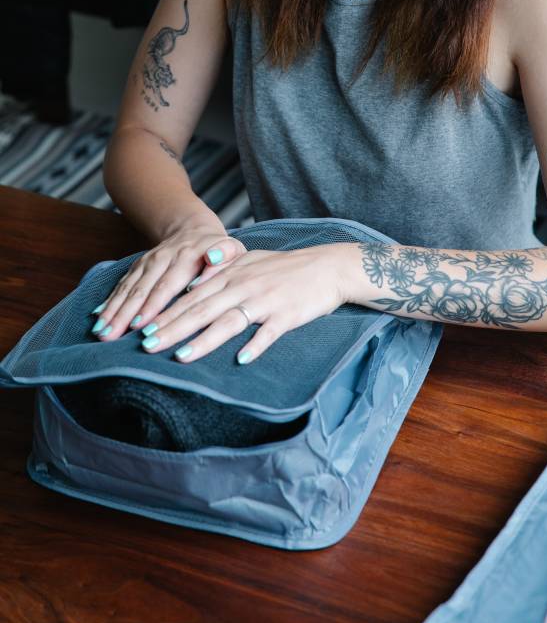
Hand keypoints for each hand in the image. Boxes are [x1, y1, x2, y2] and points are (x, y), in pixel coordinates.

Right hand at [91, 220, 246, 340]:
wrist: (193, 229)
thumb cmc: (219, 248)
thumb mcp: (232, 249)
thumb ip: (227, 255)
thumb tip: (215, 258)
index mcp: (186, 257)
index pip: (167, 285)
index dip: (153, 306)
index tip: (140, 326)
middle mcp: (162, 258)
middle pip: (142, 289)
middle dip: (125, 314)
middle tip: (111, 337)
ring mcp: (147, 262)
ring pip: (128, 288)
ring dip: (113, 311)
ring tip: (101, 332)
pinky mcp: (137, 267)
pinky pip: (121, 285)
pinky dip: (109, 302)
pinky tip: (98, 318)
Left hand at [95, 242, 351, 363]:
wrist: (326, 267)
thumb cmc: (285, 268)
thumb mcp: (249, 262)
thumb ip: (221, 273)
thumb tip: (192, 288)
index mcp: (232, 275)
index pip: (192, 296)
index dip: (167, 312)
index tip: (143, 328)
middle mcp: (244, 286)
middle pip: (203, 310)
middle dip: (174, 328)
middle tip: (147, 345)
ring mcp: (265, 300)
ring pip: (229, 322)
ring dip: (204, 339)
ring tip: (182, 356)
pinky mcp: (287, 314)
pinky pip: (269, 332)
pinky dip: (256, 345)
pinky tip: (241, 359)